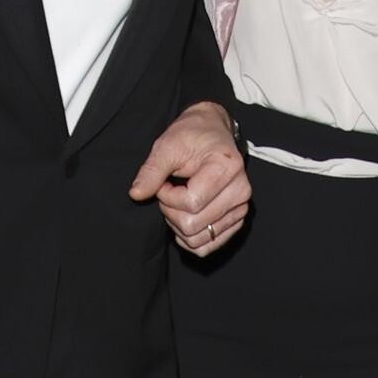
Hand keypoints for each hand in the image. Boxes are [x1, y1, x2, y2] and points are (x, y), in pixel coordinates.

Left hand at [129, 101, 250, 256]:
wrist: (211, 132)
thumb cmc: (191, 136)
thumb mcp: (167, 145)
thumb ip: (152, 171)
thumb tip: (136, 194)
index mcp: (227, 168)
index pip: (191, 203)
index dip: (167, 196)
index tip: (164, 181)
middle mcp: (240, 191)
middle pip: (194, 225)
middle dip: (171, 211)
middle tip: (169, 190)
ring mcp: (240, 208)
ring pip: (199, 240)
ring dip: (179, 225)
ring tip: (178, 201)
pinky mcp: (236, 219)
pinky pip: (209, 245)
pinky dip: (190, 237)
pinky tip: (184, 216)